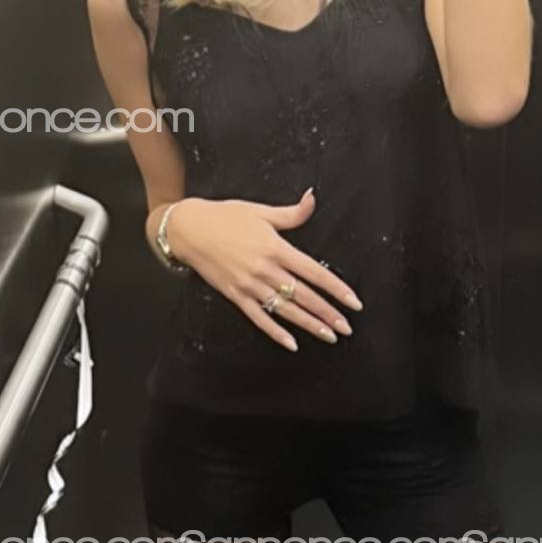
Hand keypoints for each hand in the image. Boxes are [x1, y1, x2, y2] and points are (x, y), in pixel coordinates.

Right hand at [150, 191, 362, 351]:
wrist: (188, 229)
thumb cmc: (224, 217)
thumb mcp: (260, 211)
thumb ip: (291, 213)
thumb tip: (312, 199)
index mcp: (275, 248)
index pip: (314, 272)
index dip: (336, 289)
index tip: (352, 302)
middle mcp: (265, 270)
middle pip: (303, 296)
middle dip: (328, 313)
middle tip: (346, 327)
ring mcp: (250, 285)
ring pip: (285, 310)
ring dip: (309, 325)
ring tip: (329, 336)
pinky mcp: (236, 295)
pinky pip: (259, 318)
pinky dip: (275, 332)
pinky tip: (291, 343)